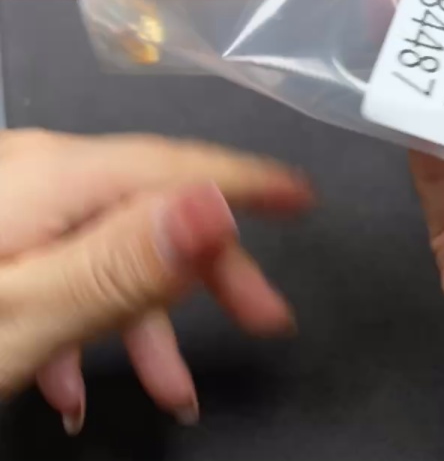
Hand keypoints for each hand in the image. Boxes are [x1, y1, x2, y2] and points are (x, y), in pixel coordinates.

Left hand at [0, 129, 312, 432]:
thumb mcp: (24, 313)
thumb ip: (120, 264)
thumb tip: (215, 208)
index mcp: (53, 176)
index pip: (174, 168)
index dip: (246, 183)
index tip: (301, 196)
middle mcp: (40, 167)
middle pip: (150, 208)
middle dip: (211, 272)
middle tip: (265, 320)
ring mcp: (17, 192)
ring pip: (109, 243)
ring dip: (146, 316)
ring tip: (172, 388)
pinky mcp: (5, 220)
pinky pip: (67, 255)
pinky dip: (89, 311)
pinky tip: (76, 376)